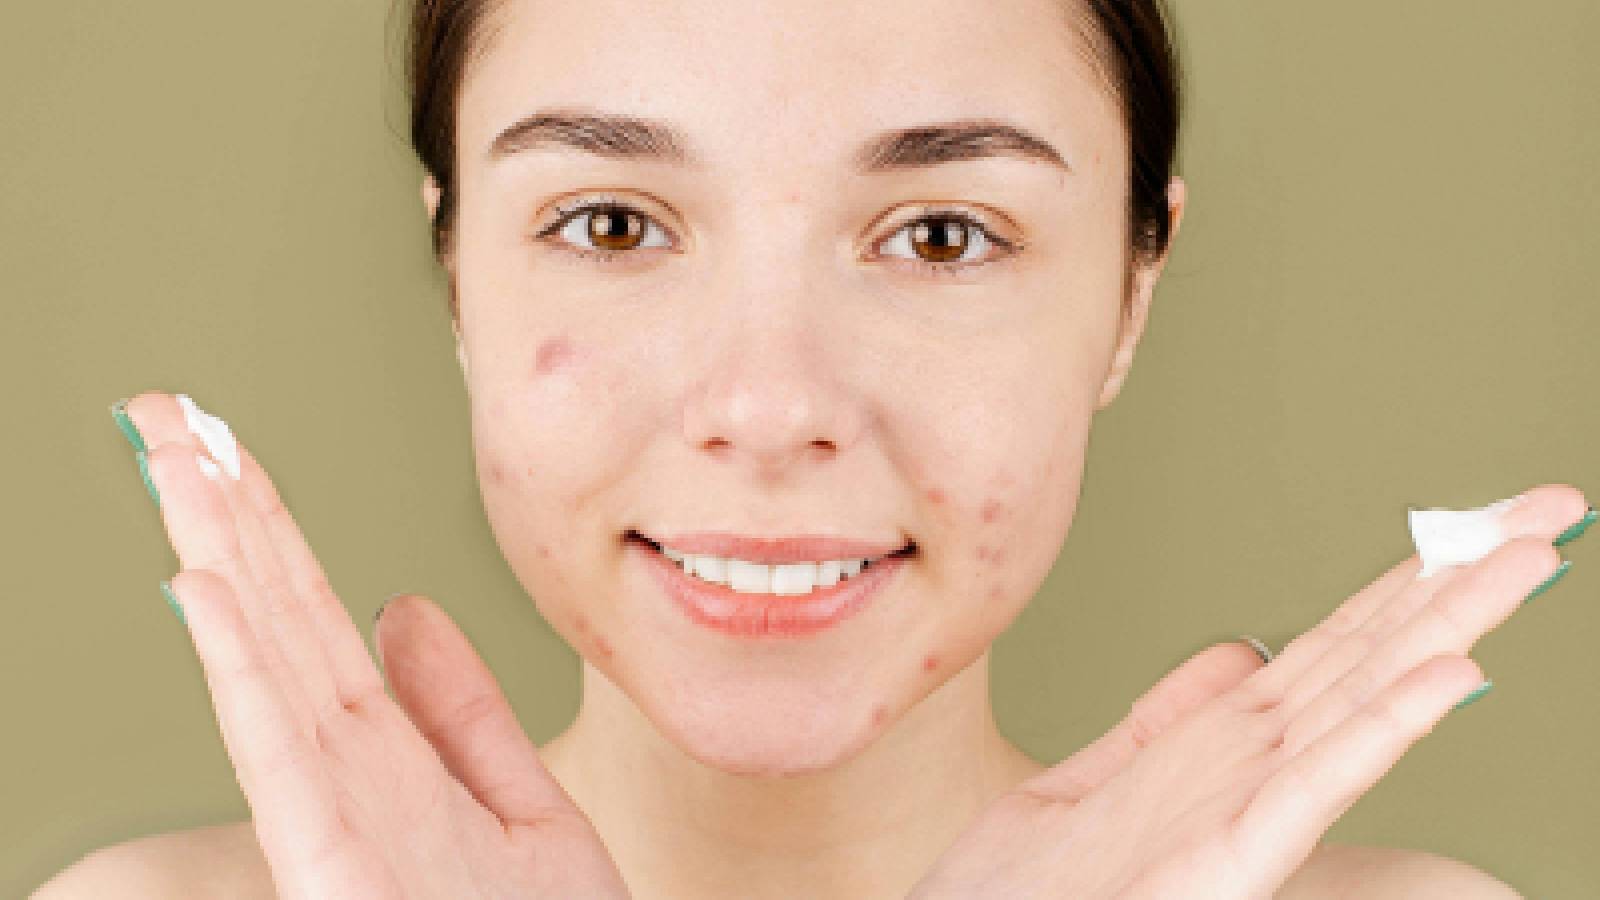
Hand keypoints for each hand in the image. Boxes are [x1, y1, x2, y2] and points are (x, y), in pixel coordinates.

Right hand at [117, 391, 629, 898]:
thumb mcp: (522, 811)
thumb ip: (461, 713)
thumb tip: (404, 607)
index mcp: (386, 755)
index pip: (315, 618)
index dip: (271, 530)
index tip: (228, 449)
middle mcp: (347, 774)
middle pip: (275, 619)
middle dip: (221, 514)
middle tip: (166, 414)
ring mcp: (335, 817)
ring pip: (263, 662)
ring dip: (215, 559)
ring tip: (172, 463)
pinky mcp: (337, 864)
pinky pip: (283, 755)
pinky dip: (239, 671)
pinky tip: (202, 593)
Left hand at [909, 484, 1586, 898]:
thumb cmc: (1027, 888)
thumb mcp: (1093, 772)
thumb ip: (1167, 713)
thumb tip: (1238, 649)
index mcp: (1222, 739)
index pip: (1336, 642)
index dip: (1407, 581)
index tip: (1476, 526)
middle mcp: (1252, 763)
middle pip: (1376, 651)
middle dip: (1462, 580)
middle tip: (1548, 507)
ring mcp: (1251, 805)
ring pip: (1369, 697)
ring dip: (1451, 626)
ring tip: (1528, 558)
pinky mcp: (1236, 852)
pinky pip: (1321, 778)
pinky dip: (1387, 726)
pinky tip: (1451, 678)